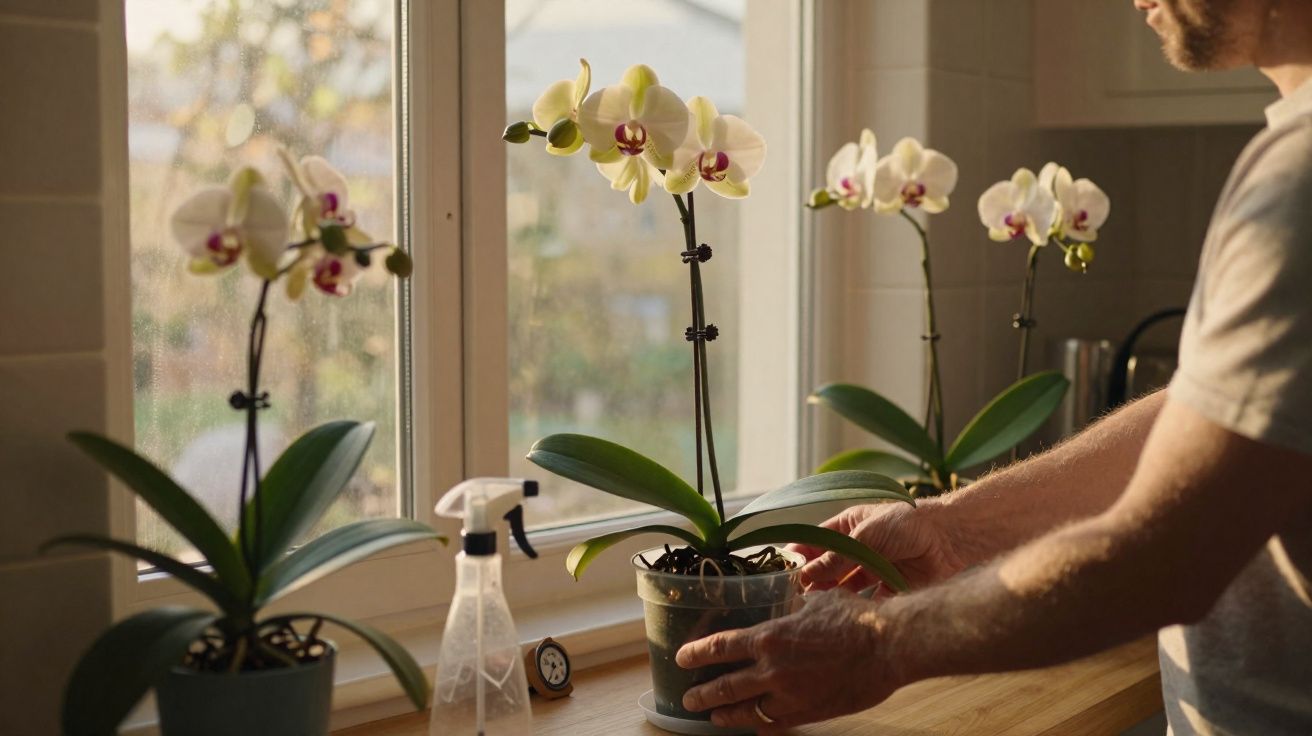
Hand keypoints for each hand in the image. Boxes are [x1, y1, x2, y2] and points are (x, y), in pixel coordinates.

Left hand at [675, 590, 901, 730]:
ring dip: (727, 714)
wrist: (887, 646)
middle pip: (725, 686)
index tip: (681, 659)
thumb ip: (796, 607)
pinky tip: (754, 727)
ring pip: (747, 711)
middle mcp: (773, 669)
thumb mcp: (817, 602)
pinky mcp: (809, 713)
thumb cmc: (855, 618)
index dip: (697, 654)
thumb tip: (791, 602)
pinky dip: (761, 726)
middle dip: (703, 694)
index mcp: (770, 637)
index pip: (721, 647)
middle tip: (688, 699)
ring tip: (714, 717)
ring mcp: (790, 695)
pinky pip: (776, 724)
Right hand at [793, 501, 964, 595]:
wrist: (949, 538)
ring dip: (834, 597)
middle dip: (813, 581)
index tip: (781, 572)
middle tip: (796, 598)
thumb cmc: (905, 524)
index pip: (816, 541)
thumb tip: (806, 577)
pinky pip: (869, 601)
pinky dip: (858, 609)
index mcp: (849, 526)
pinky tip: (846, 617)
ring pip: (847, 587)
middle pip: (829, 567)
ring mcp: (875, 568)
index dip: (799, 555)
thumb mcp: (864, 537)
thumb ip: (835, 558)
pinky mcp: (891, 588)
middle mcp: (859, 548)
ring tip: (817, 610)